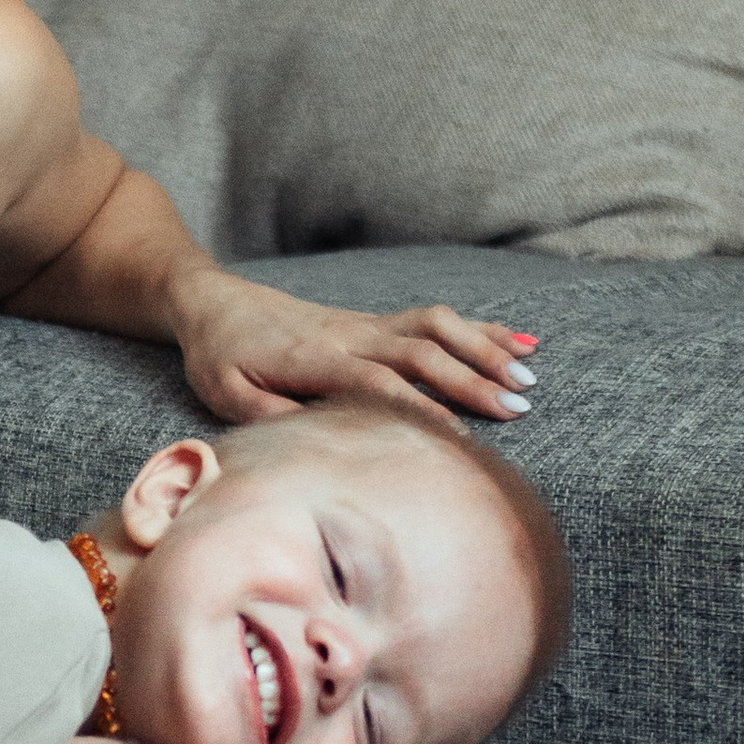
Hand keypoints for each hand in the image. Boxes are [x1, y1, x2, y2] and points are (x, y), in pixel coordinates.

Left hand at [173, 268, 536, 434]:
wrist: (215, 303)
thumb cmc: (220, 357)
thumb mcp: (227, 396)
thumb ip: (272, 418)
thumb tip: (318, 441)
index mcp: (313, 360)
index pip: (377, 383)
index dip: (421, 409)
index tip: (460, 440)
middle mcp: (348, 335)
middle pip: (420, 352)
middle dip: (472, 378)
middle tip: (518, 406)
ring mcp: (365, 323)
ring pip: (435, 327)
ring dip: (484, 348)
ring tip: (528, 375)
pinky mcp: (373, 321)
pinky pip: (432, 319)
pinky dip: (478, 329)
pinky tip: (518, 341)